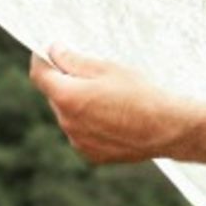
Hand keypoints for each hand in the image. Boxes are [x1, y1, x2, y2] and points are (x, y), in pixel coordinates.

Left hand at [29, 45, 189, 165]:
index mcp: (67, 96)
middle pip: (55, 95)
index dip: (41, 59)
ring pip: (69, 116)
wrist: (167, 127)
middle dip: (65, 82)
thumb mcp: (107, 68)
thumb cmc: (140, 93)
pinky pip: (82, 134)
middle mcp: (66, 122)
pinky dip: (89, 124)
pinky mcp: (91, 154)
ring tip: (110, 98)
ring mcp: (78, 141)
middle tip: (90, 73)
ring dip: (78, 104)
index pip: (39, 74)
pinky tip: (114, 117)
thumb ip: (73, 60)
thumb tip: (53, 52)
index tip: (48, 51)